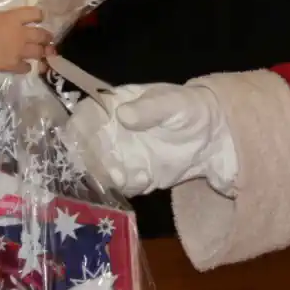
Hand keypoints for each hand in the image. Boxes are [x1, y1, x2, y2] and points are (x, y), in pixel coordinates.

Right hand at [0, 1, 49, 74]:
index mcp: (14, 18)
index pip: (35, 13)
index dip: (39, 14)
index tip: (40, 17)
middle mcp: (21, 34)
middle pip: (42, 35)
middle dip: (47, 36)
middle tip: (48, 38)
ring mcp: (18, 51)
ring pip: (38, 52)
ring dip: (43, 52)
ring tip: (44, 52)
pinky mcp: (13, 65)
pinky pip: (26, 67)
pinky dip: (28, 66)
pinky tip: (27, 66)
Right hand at [66, 83, 237, 196]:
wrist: (211, 134)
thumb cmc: (188, 108)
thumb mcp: (172, 103)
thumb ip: (149, 108)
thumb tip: (123, 115)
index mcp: (114, 106)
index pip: (85, 115)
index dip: (78, 126)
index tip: (79, 137)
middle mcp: (110, 133)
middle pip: (85, 147)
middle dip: (89, 158)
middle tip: (104, 163)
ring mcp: (121, 156)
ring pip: (99, 169)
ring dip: (104, 176)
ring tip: (122, 176)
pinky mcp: (134, 175)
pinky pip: (122, 185)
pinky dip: (127, 186)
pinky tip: (143, 179)